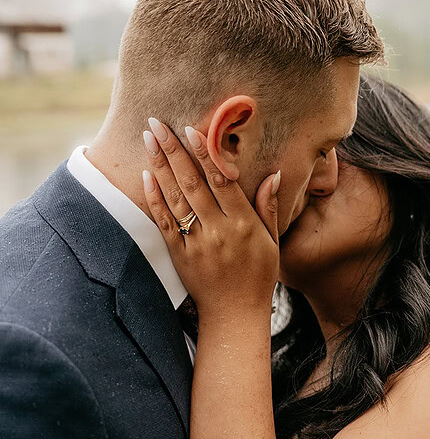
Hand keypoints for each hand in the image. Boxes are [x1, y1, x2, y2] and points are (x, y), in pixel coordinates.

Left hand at [141, 119, 279, 319]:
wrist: (234, 314)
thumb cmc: (258, 276)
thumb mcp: (272, 241)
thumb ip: (269, 207)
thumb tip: (274, 173)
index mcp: (243, 224)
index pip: (222, 181)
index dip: (206, 153)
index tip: (192, 129)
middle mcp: (218, 231)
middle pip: (193, 183)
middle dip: (173, 150)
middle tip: (157, 124)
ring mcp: (196, 243)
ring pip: (175, 198)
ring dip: (160, 167)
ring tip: (149, 140)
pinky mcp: (179, 255)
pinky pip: (164, 222)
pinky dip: (154, 198)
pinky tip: (146, 176)